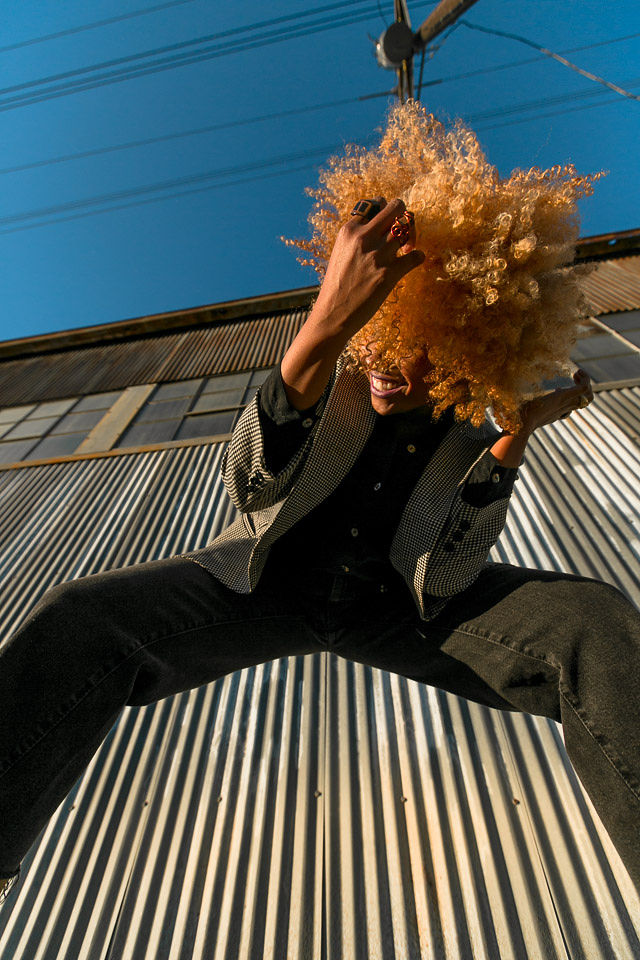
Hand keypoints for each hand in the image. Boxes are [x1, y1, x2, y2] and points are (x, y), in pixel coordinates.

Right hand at [313, 197, 424, 336]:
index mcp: (349, 230)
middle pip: (397, 207)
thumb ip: (358, 237)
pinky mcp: (390, 274)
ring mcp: (378, 255)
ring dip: (412, 237)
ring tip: (406, 249)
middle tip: (404, 231)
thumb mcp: (341, 252)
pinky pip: (417, 255)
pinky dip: (418, 257)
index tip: (387, 225)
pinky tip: (411, 262)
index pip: (377, 203)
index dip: (386, 213)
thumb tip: (380, 224)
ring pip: (408, 229)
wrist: (332, 314)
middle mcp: (364, 237)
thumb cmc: (337, 286)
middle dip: (405, 216)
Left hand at [516, 369, 593, 436]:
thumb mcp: (523, 411)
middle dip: (584, 388)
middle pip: (584, 402)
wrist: (521, 425)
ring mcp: (565, 403)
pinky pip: (584, 389)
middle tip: (575, 378)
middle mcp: (563, 409)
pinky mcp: (565, 397)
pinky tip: (576, 372)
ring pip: (588, 397)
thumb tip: (520, 405)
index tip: (558, 389)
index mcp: (554, 413)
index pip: (570, 407)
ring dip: (587, 383)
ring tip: (578, 373)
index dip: (569, 396)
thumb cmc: (518, 420)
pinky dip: (585, 379)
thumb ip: (524, 408)